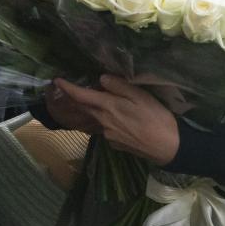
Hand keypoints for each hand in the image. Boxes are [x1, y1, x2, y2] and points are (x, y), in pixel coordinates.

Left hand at [53, 75, 179, 164]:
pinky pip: (106, 128)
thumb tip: (101, 79)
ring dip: (92, 109)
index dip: (68, 88)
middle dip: (76, 98)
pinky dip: (107, 120)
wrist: (167, 147)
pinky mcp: (115, 144)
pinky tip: (119, 119)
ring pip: (96, 118)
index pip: (82, 96)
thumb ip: (120, 86)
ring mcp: (108, 135)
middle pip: (84, 108)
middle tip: (70, 88)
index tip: (56, 80)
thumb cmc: (157, 118)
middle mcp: (104, 122)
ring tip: (97, 100)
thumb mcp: (141, 96)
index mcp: (109, 107)